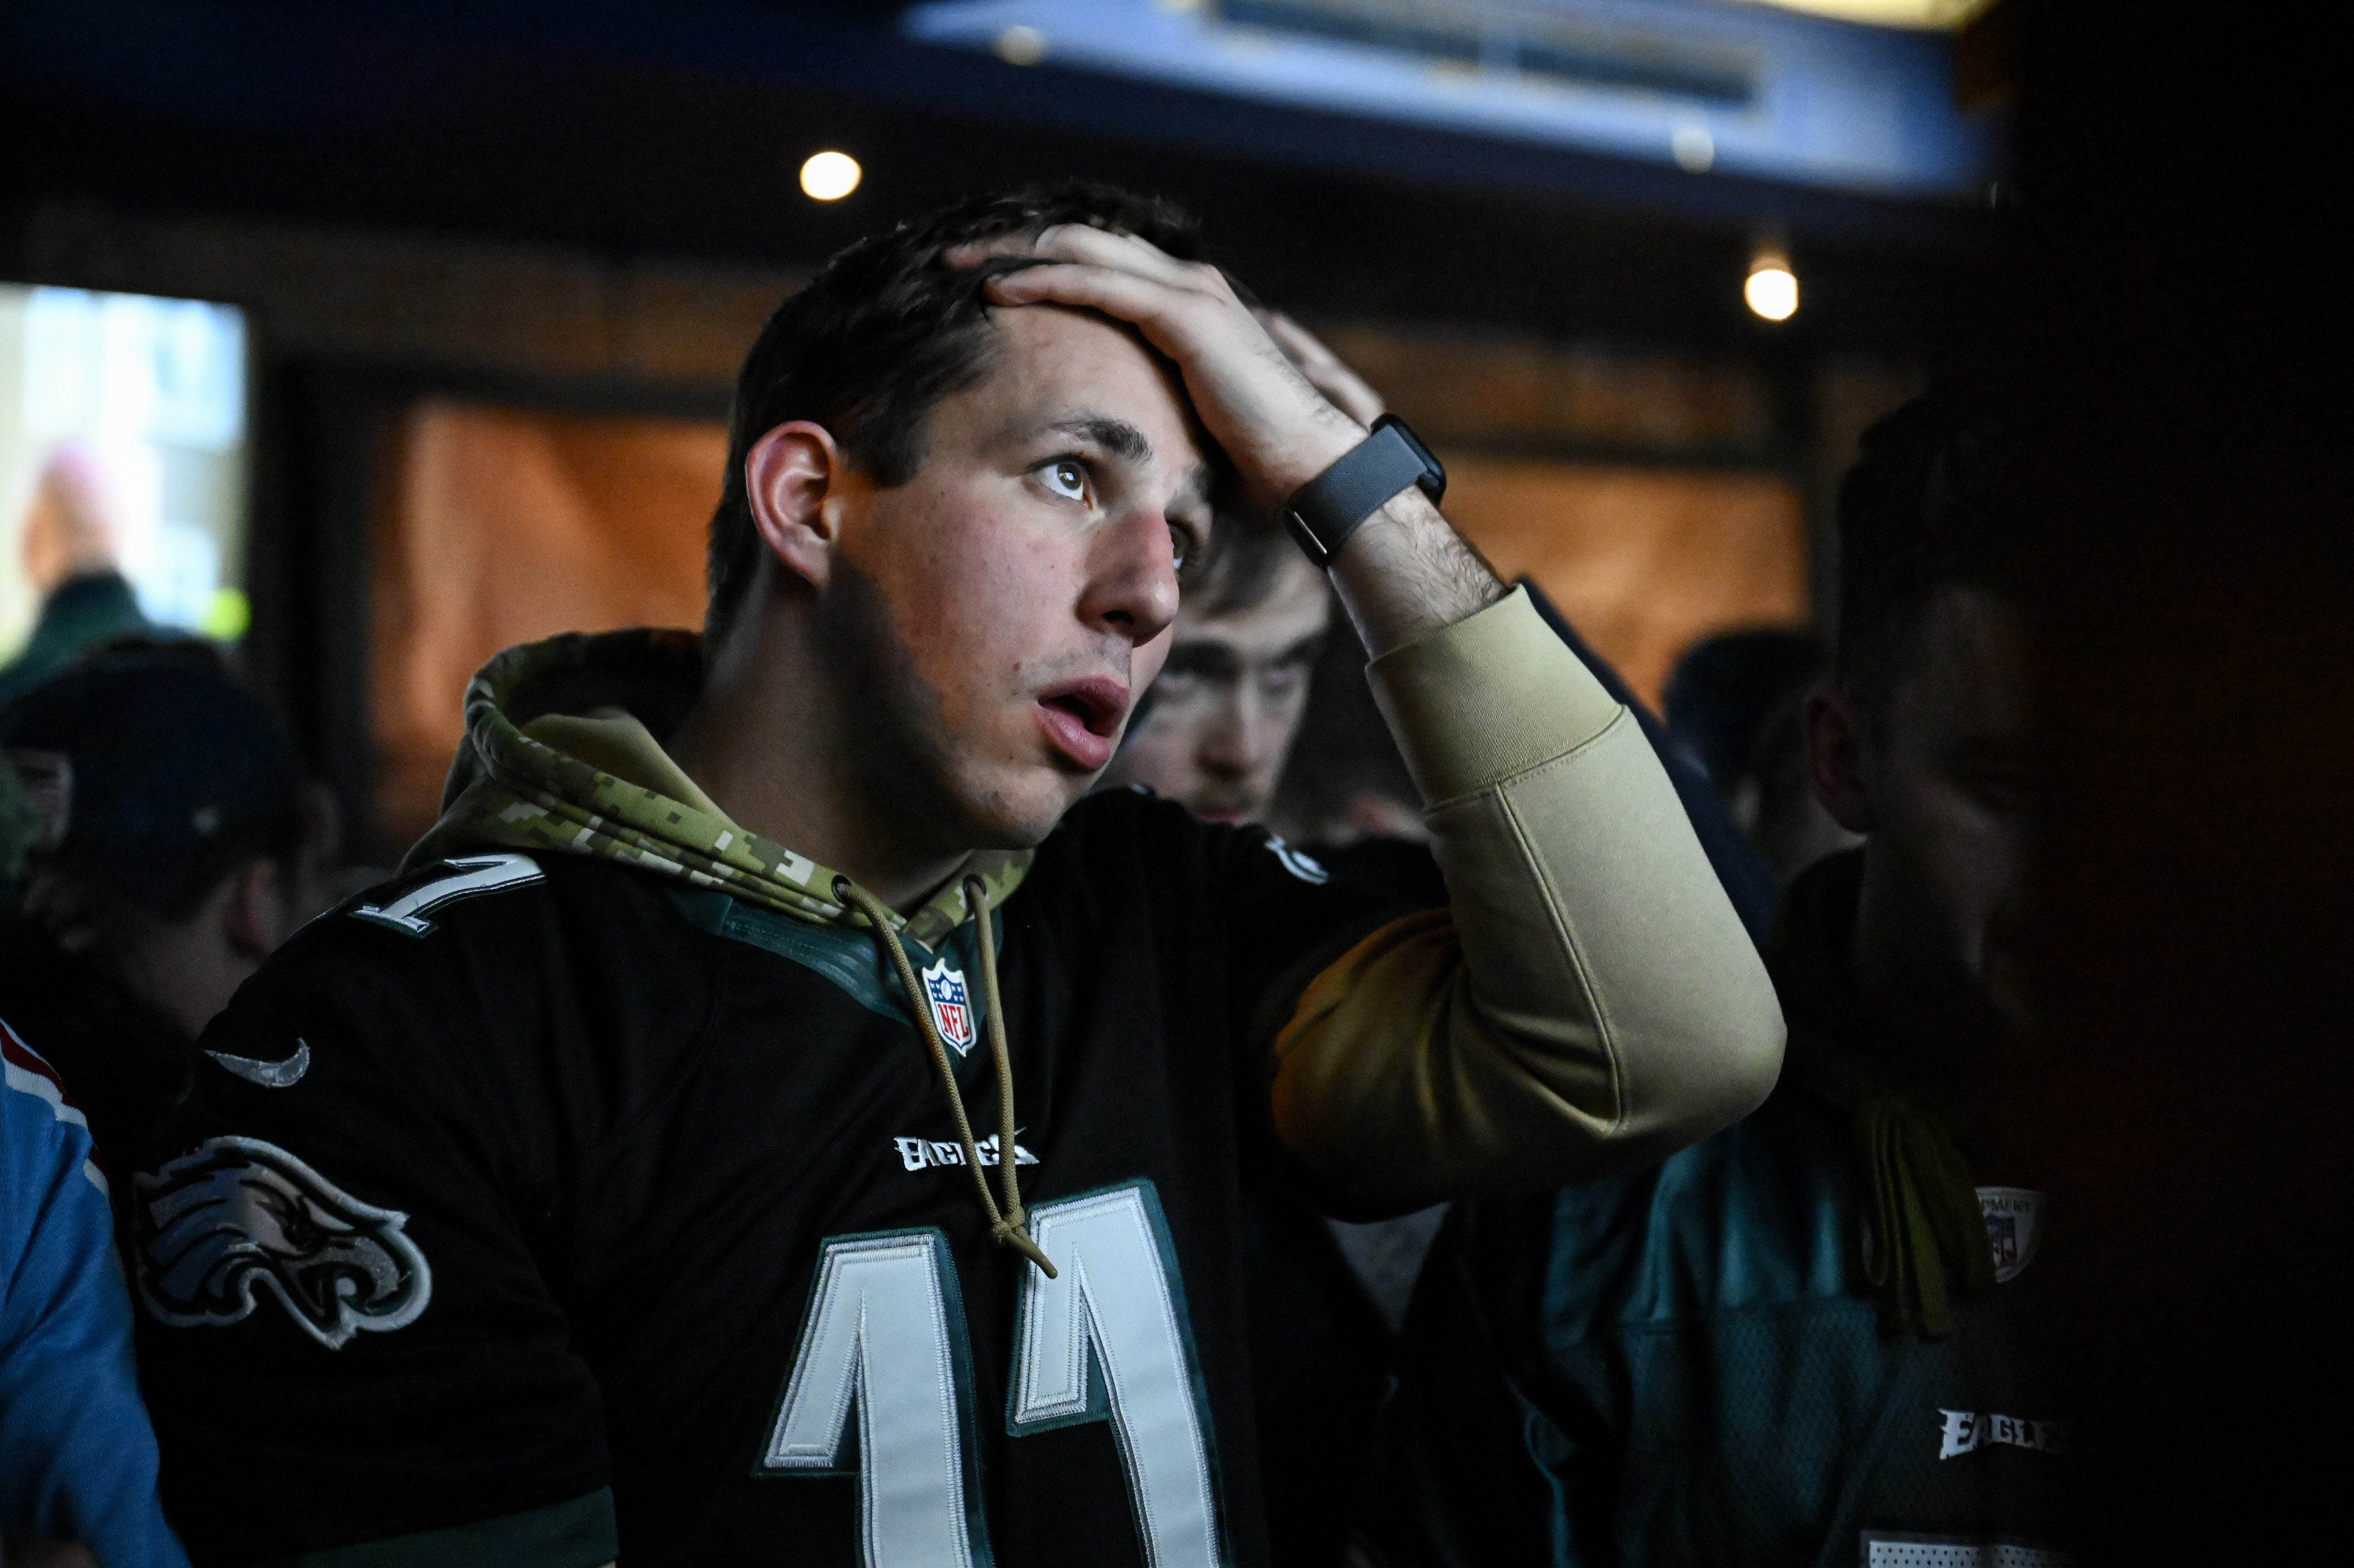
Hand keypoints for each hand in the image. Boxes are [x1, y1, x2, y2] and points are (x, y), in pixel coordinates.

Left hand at [945, 228, 1366, 510]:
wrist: (1309, 463)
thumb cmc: (1250, 457)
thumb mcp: (1181, 415)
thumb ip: (1145, 397)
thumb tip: (1102, 426)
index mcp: (1183, 300)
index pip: (1097, 261)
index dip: (1038, 260)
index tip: (983, 275)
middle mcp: (1186, 282)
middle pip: (1080, 240)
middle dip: (1013, 243)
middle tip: (951, 256)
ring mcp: (1189, 292)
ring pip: (1082, 249)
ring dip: (1015, 252)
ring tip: (957, 264)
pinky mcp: (1186, 317)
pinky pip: (1099, 284)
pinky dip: (1046, 281)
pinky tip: (1000, 290)